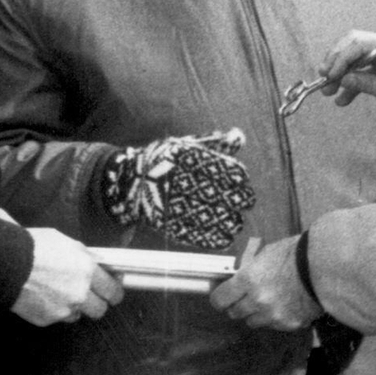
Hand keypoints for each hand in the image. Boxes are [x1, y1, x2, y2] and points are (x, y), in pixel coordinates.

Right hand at [12, 226, 124, 326]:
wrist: (5, 263)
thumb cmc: (33, 247)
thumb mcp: (65, 242)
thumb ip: (84, 255)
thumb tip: (96, 262)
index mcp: (87, 270)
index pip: (113, 291)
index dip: (114, 292)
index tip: (113, 292)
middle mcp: (79, 293)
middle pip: (101, 310)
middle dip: (97, 303)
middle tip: (90, 296)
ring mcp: (64, 309)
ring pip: (79, 315)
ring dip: (74, 306)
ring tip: (60, 292)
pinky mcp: (48, 319)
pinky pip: (58, 317)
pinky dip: (54, 309)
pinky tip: (44, 296)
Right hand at [99, 132, 254, 249]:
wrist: (130, 182)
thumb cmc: (164, 160)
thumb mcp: (185, 145)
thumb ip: (214, 142)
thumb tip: (239, 136)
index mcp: (184, 158)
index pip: (218, 169)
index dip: (235, 177)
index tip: (243, 182)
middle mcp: (178, 180)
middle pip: (217, 194)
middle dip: (236, 199)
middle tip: (246, 202)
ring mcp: (172, 203)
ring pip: (208, 216)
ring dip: (228, 221)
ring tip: (237, 221)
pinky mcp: (168, 223)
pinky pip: (195, 233)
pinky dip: (213, 238)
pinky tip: (226, 237)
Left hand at [209, 237, 321, 332]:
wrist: (326, 267)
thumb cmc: (295, 254)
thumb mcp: (266, 255)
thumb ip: (250, 271)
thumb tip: (238, 280)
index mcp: (248, 280)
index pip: (220, 299)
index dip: (220, 299)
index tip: (222, 298)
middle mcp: (257, 301)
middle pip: (235, 313)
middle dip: (238, 305)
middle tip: (247, 298)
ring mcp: (274, 315)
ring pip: (254, 322)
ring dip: (257, 314)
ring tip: (270, 301)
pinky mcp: (290, 324)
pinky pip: (275, 326)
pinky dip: (277, 318)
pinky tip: (287, 305)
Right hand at [318, 32, 375, 115]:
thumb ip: (368, 84)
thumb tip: (343, 79)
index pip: (359, 44)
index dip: (340, 59)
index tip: (328, 76)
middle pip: (352, 44)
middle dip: (335, 61)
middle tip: (323, 80)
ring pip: (354, 55)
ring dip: (340, 71)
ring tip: (328, 91)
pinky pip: (361, 67)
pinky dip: (350, 81)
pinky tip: (343, 99)